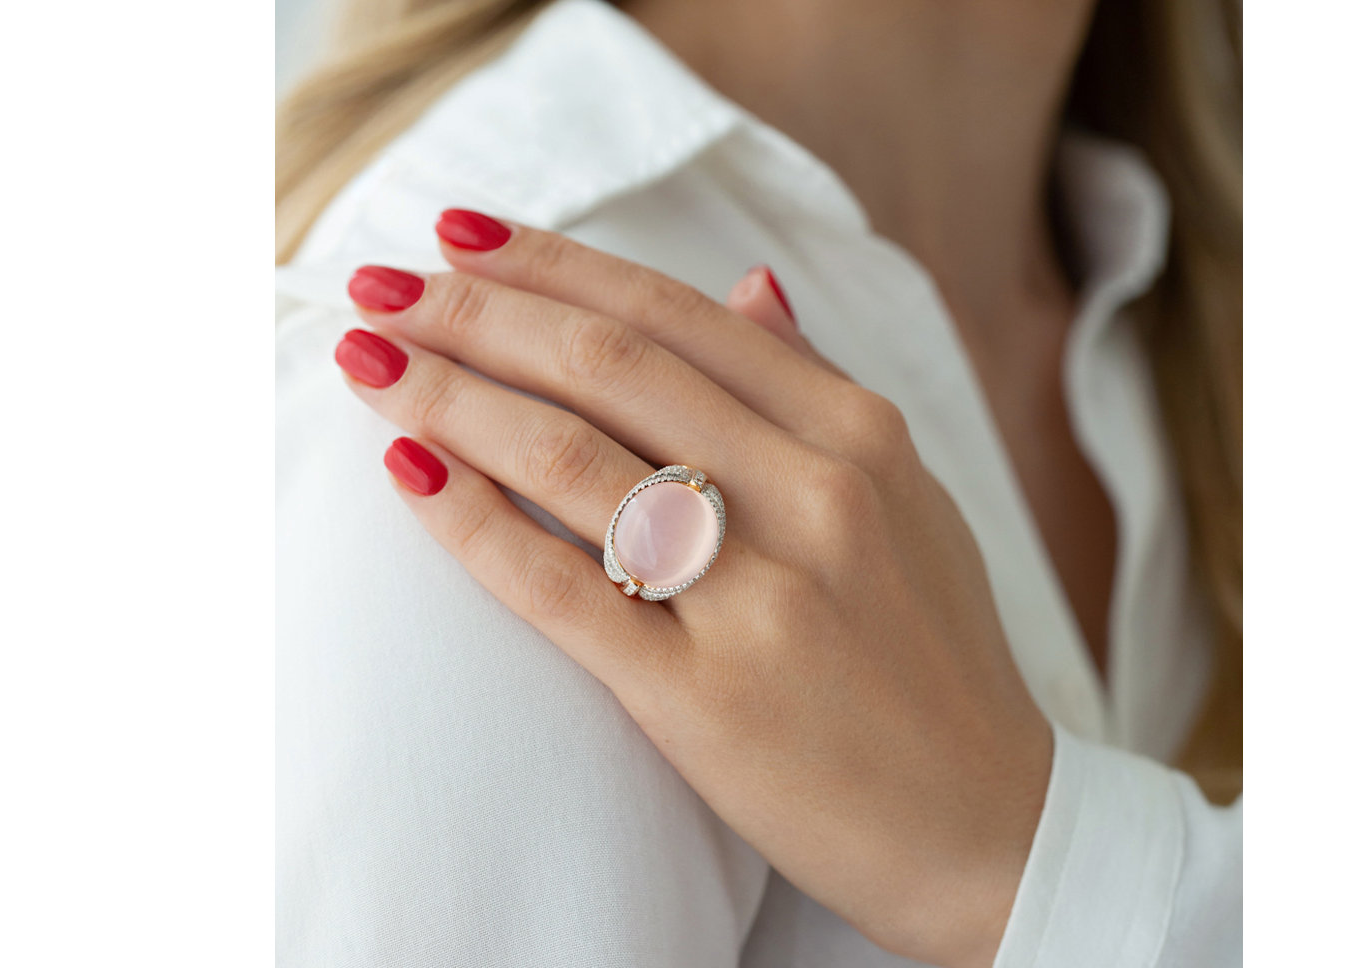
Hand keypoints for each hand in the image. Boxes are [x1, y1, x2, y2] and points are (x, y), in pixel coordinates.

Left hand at [336, 209, 1052, 967]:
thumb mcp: (909, 501)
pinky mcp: (704, 697)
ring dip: (448, 393)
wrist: (986, 827)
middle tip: (379, 280)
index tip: (459, 231)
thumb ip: (818, 391)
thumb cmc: (935, 659)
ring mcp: (761, 596)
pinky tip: (408, 472)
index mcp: (860, 435)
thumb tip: (748, 283)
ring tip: (367, 358)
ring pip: (571, 457)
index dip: (552, 261)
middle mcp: (814, 496)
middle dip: (475, 308)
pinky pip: (559, 586)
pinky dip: (470, 518)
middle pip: (607, 364)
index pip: (673, 315)